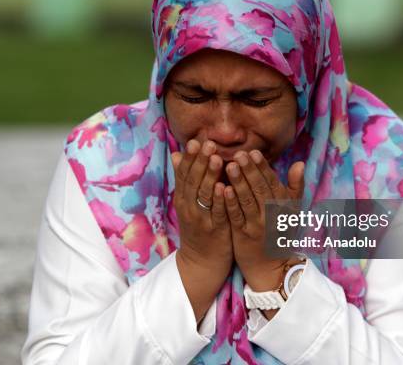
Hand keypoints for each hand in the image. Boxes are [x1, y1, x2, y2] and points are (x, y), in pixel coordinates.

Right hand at [171, 139, 231, 320]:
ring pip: (204, 194)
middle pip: (192, 181)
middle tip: (207, 143)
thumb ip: (185, 179)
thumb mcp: (187, 202)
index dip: (189, 157)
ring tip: (217, 158)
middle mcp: (188, 206)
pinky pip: (217, 212)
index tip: (195, 140)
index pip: (184, 173)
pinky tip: (225, 187)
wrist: (201, 261)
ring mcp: (201, 218)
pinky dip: (220, 199)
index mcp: (183, 198)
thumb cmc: (198, 227)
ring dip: (210, 176)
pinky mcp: (214, 229)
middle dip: (200, 161)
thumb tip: (176, 154)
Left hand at [224, 150, 304, 291]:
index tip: (253, 152)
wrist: (271, 267)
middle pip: (260, 188)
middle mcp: (272, 214)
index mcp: (283, 206)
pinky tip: (223, 189)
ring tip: (230, 165)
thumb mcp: (291, 211)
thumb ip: (295, 187)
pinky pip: (237, 216)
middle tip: (239, 154)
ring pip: (248, 200)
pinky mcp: (243, 235)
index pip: (272, 182)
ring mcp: (257, 225)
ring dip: (239, 182)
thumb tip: (299, 163)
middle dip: (250, 170)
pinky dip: (231, 202)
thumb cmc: (279, 233)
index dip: (262, 167)